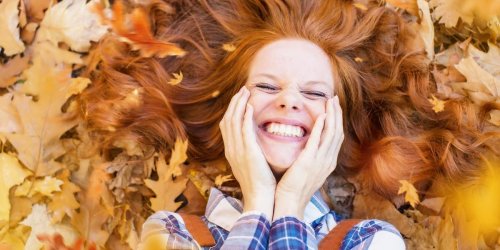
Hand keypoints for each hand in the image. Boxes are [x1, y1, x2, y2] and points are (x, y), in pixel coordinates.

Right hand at [219, 86, 275, 218]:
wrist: (259, 198)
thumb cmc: (259, 184)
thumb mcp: (250, 165)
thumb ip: (249, 152)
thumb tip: (253, 143)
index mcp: (231, 152)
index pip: (226, 126)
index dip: (232, 110)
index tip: (240, 100)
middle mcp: (231, 149)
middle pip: (227, 119)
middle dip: (234, 103)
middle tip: (242, 90)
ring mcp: (238, 150)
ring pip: (233, 121)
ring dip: (239, 104)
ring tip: (246, 92)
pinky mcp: (248, 152)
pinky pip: (243, 129)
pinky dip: (245, 116)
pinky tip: (250, 106)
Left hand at [273, 96, 343, 219]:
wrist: (289, 204)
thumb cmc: (294, 189)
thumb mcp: (306, 171)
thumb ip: (309, 157)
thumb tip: (307, 148)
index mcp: (327, 162)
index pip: (336, 137)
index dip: (336, 121)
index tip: (333, 107)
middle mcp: (328, 161)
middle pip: (338, 132)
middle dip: (337, 114)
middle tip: (334, 99)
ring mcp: (321, 162)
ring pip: (332, 134)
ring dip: (332, 116)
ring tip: (331, 101)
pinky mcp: (309, 162)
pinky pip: (318, 141)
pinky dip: (322, 127)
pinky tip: (322, 116)